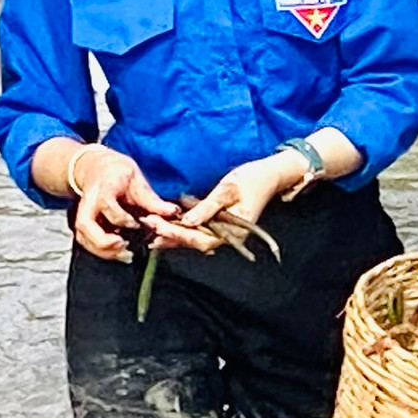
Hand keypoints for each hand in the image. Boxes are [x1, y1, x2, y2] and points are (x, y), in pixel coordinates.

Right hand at [72, 147, 179, 262]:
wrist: (98, 170)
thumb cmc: (118, 175)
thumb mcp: (137, 181)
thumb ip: (152, 200)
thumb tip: (173, 212)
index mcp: (103, 190)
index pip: (107, 204)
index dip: (121, 218)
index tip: (136, 223)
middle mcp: (88, 204)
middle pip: (86, 226)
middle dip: (104, 241)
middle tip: (125, 246)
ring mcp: (82, 216)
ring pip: (84, 238)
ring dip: (104, 251)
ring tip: (126, 255)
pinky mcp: (83, 227)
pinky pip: (88, 243)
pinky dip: (102, 252)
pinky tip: (119, 253)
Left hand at [145, 151, 308, 254]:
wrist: (269, 175)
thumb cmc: (252, 179)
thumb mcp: (228, 189)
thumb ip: (208, 207)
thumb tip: (187, 221)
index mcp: (233, 231)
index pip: (200, 239)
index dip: (178, 234)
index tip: (159, 226)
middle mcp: (228, 236)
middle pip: (195, 242)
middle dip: (171, 235)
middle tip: (149, 224)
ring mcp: (224, 232)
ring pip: (195, 238)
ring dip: (173, 235)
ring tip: (151, 230)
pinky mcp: (219, 224)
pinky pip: (198, 231)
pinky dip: (182, 229)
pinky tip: (166, 228)